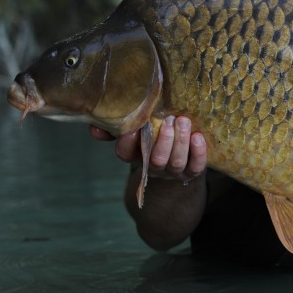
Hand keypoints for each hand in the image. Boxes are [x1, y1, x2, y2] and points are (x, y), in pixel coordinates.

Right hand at [89, 116, 207, 183]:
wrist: (177, 163)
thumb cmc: (153, 139)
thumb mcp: (135, 132)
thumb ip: (116, 127)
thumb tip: (94, 126)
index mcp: (136, 155)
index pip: (126, 154)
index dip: (128, 142)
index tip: (135, 126)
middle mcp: (154, 166)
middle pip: (156, 160)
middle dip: (163, 141)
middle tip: (169, 120)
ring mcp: (174, 171)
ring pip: (176, 162)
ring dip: (180, 142)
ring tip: (184, 121)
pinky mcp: (192, 172)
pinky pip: (196, 167)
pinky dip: (198, 152)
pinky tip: (198, 137)